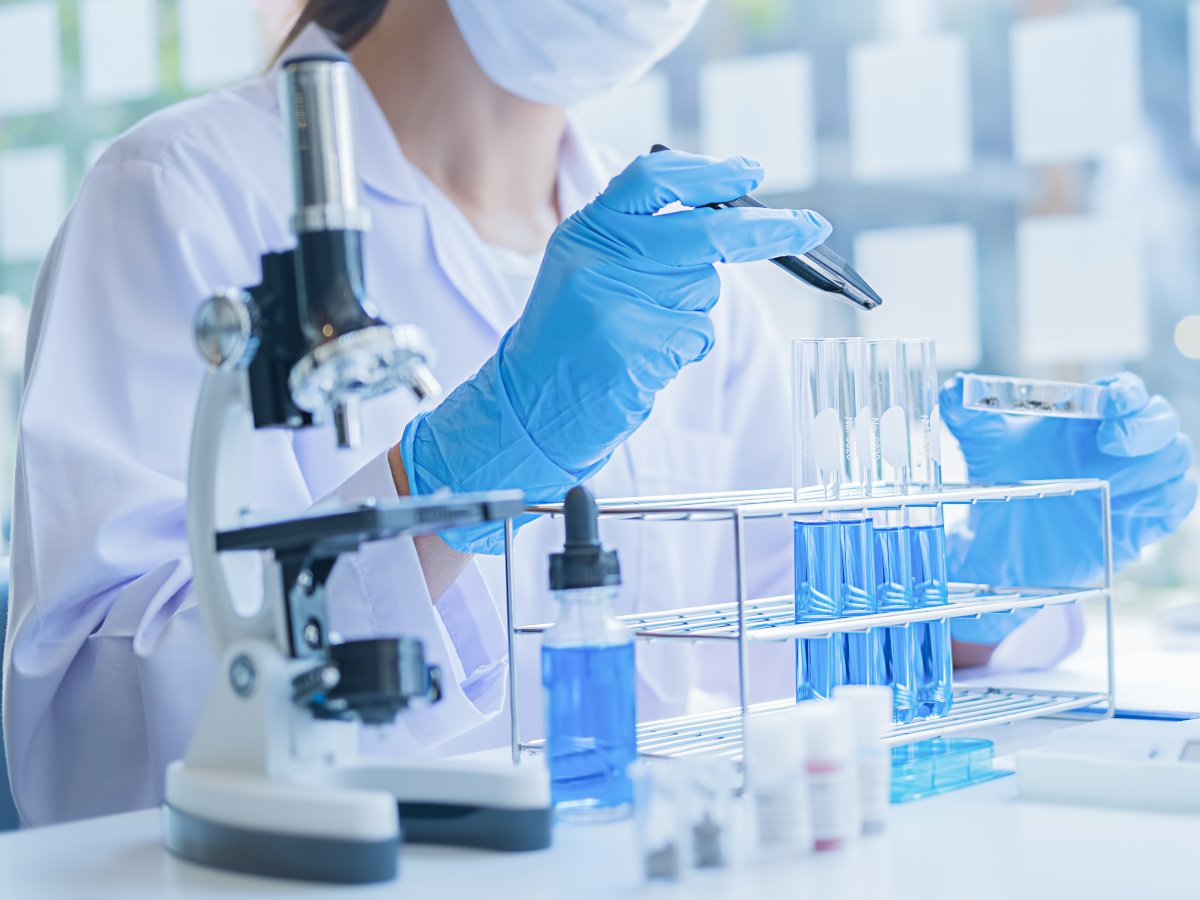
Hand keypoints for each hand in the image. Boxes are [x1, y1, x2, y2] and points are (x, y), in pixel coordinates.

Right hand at [400, 150, 831, 552]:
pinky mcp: (633, 349)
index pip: (653, 179)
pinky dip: (683, 348)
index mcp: (585, 230)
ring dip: (693, 312)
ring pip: (704, 291)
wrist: (528, 404)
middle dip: (765, 231)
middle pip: (701, 233)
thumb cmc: (568, 336)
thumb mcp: (587, 268)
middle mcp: (597, 259)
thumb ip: (641, 238)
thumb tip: (728, 217)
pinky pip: (695, 336)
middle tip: (810, 227)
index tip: (751, 170)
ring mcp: (614, 304)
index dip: (709, 172)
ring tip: (643, 331)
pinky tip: (643, 359)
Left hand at [941, 372, 1195, 644]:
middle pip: (1161, 420)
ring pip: (1175, 458)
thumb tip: (956, 388)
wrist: (999, 541)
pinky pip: (1177, 500)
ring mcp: (1133, 481)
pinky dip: (1163, 499)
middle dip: (1145, 428)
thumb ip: (965, 411)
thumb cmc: (998, 482)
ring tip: (1109, 482)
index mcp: (1084, 418)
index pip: (1124, 392)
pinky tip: (1126, 506)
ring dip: (1149, 467)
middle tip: (1111, 444)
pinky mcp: (1142, 519)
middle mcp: (1115, 445)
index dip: (1126, 394)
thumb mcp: (978, 444)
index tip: (1110, 404)